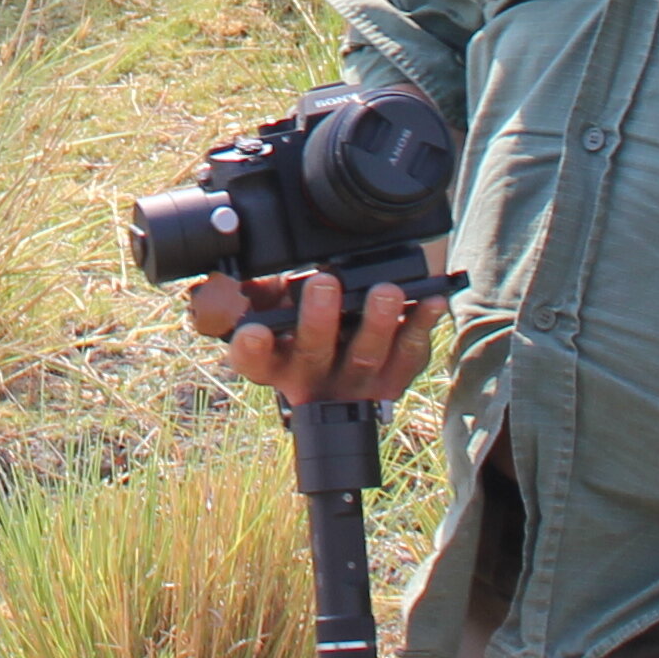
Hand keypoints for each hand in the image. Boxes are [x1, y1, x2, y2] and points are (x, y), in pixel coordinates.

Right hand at [183, 269, 436, 406]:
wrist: (348, 365)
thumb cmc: (304, 325)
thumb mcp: (272, 309)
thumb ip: (255, 292)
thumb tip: (228, 275)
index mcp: (274, 361)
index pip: (254, 360)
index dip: (252, 349)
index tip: (255, 331)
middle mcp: (312, 378)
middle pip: (312, 353)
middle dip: (318, 319)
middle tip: (323, 284)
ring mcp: (354, 383)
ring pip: (365, 356)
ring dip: (376, 322)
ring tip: (385, 290)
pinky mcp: (392, 379)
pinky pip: (409, 356)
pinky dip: (421, 326)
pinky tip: (430, 301)